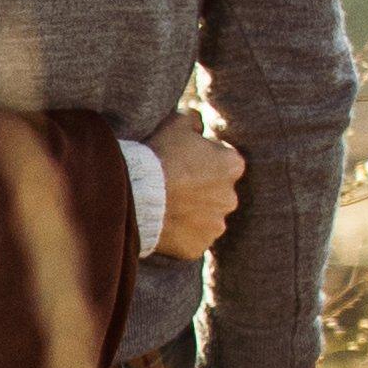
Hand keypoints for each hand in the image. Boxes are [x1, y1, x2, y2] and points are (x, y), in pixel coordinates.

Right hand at [151, 114, 244, 261]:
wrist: (134, 193)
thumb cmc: (157, 155)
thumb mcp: (175, 123)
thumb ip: (193, 120)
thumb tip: (198, 123)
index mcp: (233, 166)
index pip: (223, 162)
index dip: (201, 161)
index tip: (181, 162)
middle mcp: (231, 198)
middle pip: (216, 192)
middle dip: (199, 190)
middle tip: (171, 185)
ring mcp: (215, 226)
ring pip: (205, 218)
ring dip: (191, 213)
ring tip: (164, 206)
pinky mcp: (197, 247)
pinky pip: (190, 240)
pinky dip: (179, 235)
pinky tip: (162, 224)